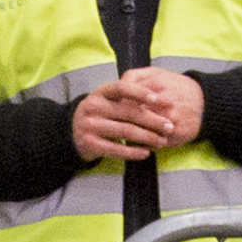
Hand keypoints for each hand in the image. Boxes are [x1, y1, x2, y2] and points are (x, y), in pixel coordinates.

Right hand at [66, 70, 197, 163]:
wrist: (72, 132)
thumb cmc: (99, 114)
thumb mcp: (108, 100)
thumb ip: (128, 98)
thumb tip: (159, 100)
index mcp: (101, 92)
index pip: (122, 88)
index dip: (141, 93)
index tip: (159, 99)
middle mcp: (94, 106)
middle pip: (128, 112)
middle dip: (153, 120)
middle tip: (169, 126)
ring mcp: (90, 125)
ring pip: (125, 131)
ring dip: (147, 137)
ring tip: (161, 141)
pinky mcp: (90, 143)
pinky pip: (116, 149)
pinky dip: (133, 152)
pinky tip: (145, 153)